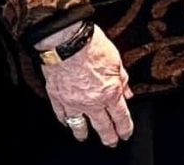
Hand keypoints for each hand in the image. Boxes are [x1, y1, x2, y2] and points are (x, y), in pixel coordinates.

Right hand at [39, 26, 132, 145]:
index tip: (126, 133)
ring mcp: (73, 101)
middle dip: (109, 137)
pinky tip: (66, 121)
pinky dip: (64, 120)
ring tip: (84, 137)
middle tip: (111, 142)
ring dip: (83, 133)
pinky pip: (61, 114)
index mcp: (110, 92)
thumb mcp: (116, 60)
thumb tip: (127, 92)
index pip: (121, 117)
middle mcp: (92, 101)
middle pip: (102, 126)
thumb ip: (122, 79)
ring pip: (79, 125)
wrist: (66, 40)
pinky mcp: (57, 97)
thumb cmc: (91, 45)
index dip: (125, 128)